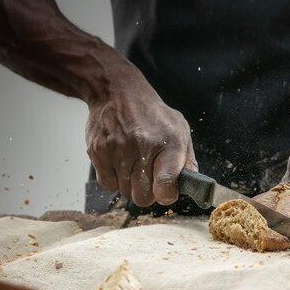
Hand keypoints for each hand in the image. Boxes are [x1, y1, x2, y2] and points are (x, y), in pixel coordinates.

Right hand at [85, 68, 196, 206]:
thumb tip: (192, 185)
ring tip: (133, 164)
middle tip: (148, 177)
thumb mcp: (179, 130)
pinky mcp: (98, 151)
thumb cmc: (152, 115)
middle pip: (143, 197)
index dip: (167, 194)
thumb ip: (187, 160)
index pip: (166, 185)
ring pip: (125, 192)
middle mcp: (143, 146)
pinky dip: (113, 179)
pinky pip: (107, 184)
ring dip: (130, 184)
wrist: (117, 92)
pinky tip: (119, 162)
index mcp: (170, 143)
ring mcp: (118, 149)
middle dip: (147, 193)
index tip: (166, 190)